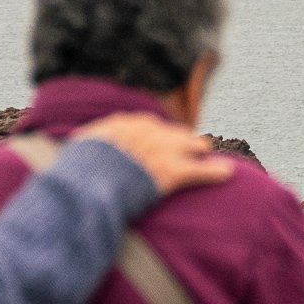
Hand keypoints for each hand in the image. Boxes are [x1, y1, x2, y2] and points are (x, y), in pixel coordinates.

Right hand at [71, 112, 233, 194]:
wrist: (89, 179)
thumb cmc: (78, 168)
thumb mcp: (79, 147)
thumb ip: (86, 141)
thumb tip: (76, 141)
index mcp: (125, 124)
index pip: (147, 125)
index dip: (155, 134)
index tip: (157, 138)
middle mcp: (148, 132)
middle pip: (172, 132)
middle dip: (180, 139)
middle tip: (187, 144)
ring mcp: (163, 150)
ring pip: (190, 145)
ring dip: (198, 149)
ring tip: (206, 152)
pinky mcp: (173, 170)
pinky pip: (200, 169)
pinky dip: (214, 171)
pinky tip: (228, 172)